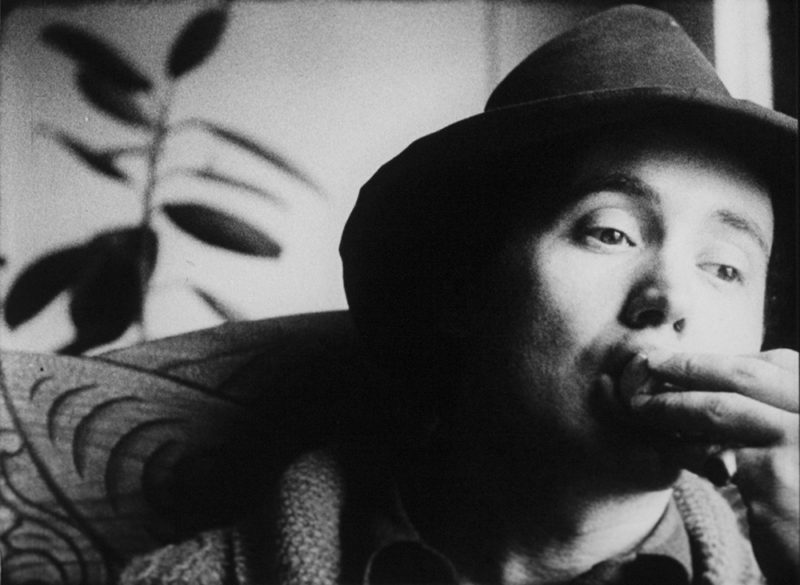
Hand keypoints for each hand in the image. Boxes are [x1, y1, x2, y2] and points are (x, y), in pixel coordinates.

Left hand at [622, 349, 797, 583]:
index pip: (776, 365)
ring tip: (642, 405)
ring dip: (673, 404)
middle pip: (746, 377)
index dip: (726, 361)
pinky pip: (709, 453)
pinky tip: (661, 445)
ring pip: (720, 410)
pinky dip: (678, 447)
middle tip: (651, 363)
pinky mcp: (773, 480)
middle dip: (690, 367)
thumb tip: (716, 381)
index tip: (685, 360)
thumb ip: (778, 411)